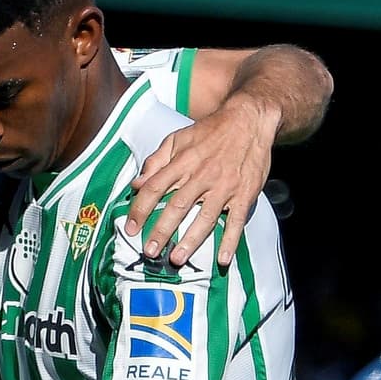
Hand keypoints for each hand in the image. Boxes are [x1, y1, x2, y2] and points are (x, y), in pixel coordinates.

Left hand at [126, 91, 280, 269]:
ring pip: (205, 217)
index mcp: (183, 162)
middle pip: (178, 206)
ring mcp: (225, 186)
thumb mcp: (179, 138)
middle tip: (150, 252)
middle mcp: (202, 175)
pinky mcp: (244, 194)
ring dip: (191, 240)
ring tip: (177, 259)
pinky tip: (222, 259)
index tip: (130, 228)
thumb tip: (136, 184)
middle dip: (162, 231)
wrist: (250, 120)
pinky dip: (230, 241)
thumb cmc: (211, 131)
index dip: (140, 209)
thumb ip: (156, 161)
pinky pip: (236, 220)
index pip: (155, 187)